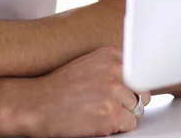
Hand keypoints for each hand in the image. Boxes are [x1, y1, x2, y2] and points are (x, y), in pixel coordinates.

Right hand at [7, 46, 151, 137]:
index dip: (129, 86)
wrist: (39, 103)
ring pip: (136, 110)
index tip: (121, 90)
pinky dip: (116, 126)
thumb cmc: (59, 85)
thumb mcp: (88, 65)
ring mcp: (115, 92)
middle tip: (106, 103)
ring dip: (121, 114)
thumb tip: (135, 80)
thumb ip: (112, 68)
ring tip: (98, 110)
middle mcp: (115, 69)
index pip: (138, 72)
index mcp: (110, 54)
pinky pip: (130, 125)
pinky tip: (98, 120)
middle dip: (128, 101)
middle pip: (141, 92)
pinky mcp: (113, 114)